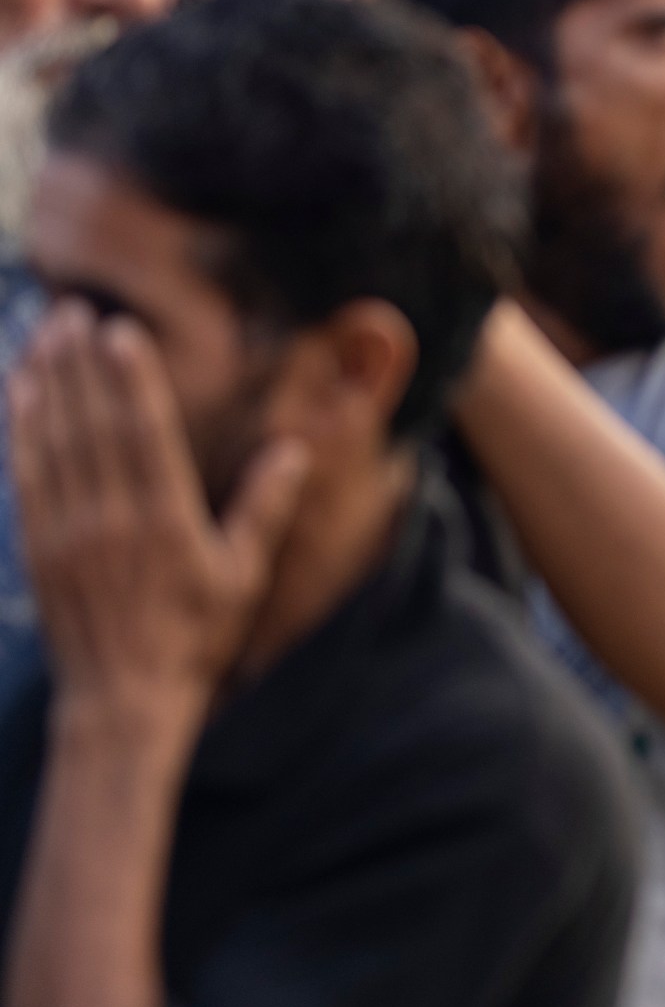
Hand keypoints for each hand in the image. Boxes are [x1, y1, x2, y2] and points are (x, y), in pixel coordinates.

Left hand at [9, 302, 306, 731]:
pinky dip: (21, 428)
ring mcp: (69, 531)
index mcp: (167, 521)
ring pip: (54, 440)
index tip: (120, 331)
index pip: (144, 434)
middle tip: (73, 308)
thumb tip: (295, 450)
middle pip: (93, 425)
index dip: (129, 379)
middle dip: (81, 363)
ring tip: (45, 330)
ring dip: (47, 381)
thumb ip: (264, 508)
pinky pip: (27, 474)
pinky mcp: (38, 546)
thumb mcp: (244, 575)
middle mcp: (113, 519)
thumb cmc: (196, 638)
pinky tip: (20, 392)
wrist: (124, 698)